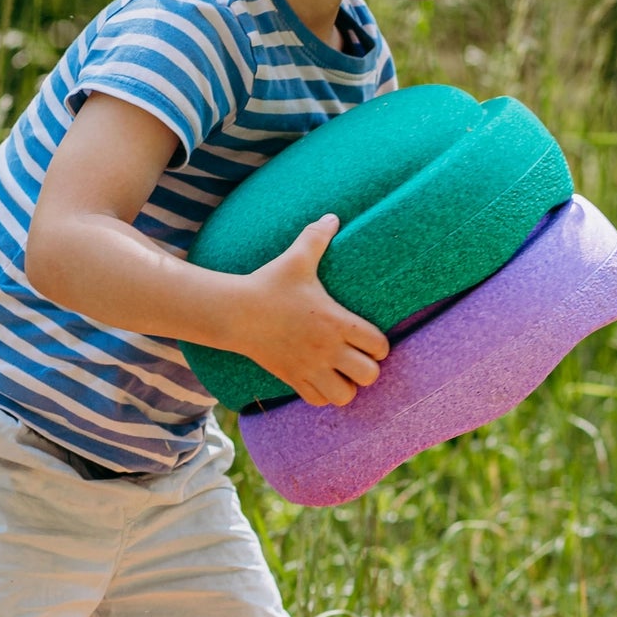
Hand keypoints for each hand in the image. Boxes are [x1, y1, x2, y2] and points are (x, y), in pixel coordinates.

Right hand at [235, 215, 388, 405]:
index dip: (381, 346)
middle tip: (358, 359)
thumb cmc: (269, 284)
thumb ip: (317, 237)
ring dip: (347, 387)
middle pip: (369, 375)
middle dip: (368, 370)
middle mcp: (327, 348)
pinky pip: (318, 401)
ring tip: (341, 374)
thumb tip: (332, 216)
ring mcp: (309, 367)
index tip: (370, 339)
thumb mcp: (296, 258)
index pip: (378, 346)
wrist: (235, 312)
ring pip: (345, 396)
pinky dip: (323, 395)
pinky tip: (321, 380)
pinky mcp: (292, 378)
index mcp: (336, 321)